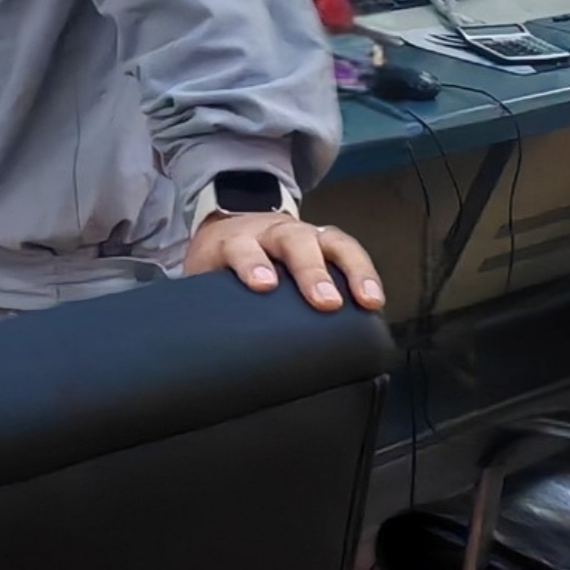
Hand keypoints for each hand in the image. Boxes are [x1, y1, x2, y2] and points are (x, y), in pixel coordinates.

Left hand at [184, 210, 385, 312]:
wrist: (230, 225)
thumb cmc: (220, 261)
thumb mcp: (203, 277)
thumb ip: (202, 302)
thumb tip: (194, 344)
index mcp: (235, 240)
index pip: (242, 248)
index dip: (252, 264)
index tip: (263, 285)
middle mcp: (272, 232)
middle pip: (294, 242)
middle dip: (311, 271)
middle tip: (325, 301)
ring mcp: (302, 232)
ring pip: (330, 241)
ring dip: (351, 270)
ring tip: (367, 300)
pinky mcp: (324, 239)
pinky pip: (349, 250)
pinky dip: (365, 271)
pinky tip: (375, 297)